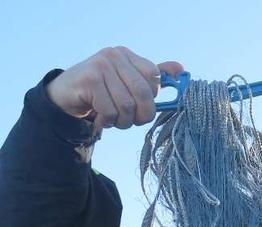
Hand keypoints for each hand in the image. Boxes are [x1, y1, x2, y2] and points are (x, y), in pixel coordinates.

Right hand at [45, 47, 184, 129]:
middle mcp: (114, 55)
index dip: (152, 98)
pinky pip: (110, 111)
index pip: (155, 78)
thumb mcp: (128, 83)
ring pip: (127, 105)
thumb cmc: (103, 92)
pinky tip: (100, 118)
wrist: (66, 95)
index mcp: (127, 55)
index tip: (142, 105)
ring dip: (123, 121)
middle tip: (133, 121)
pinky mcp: (88, 80)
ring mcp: (100, 65)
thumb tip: (181, 69)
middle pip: (143, 94)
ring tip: (114, 119)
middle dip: (141, 115)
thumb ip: (152, 77)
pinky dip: (107, 121)